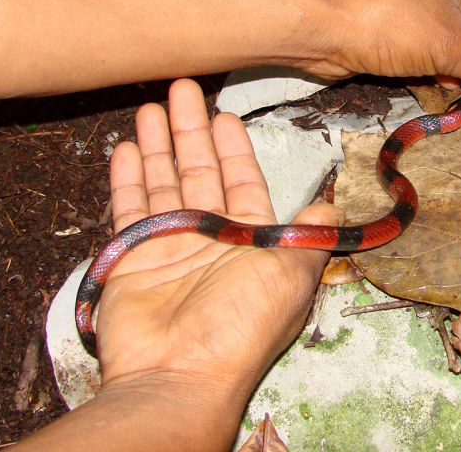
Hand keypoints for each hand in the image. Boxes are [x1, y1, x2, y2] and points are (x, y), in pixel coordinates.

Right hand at [15, 79, 340, 450]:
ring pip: (163, 183)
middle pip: (198, 172)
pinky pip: (129, 208)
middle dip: (190, 131)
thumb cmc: (243, 323)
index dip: (233, 146)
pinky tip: (127, 148)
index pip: (241, 179)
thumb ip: (309, 235)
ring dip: (158, 145)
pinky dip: (127, 179)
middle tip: (180, 89)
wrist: (181, 372)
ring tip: (149, 108)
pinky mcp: (133, 256)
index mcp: (250, 239)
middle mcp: (211, 238)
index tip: (224, 114)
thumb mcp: (291, 274)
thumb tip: (333, 210)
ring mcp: (170, 245)